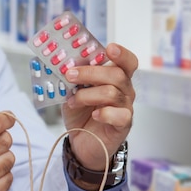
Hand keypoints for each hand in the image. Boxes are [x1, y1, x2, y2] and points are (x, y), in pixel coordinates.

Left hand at [61, 43, 137, 170]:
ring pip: (112, 93)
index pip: (127, 62)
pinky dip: (105, 113)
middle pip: (116, 74)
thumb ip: (72, 80)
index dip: (121, 54)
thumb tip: (63, 66)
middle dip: (90, 72)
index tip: (109, 48)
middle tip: (70, 75)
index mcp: (116, 78)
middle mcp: (125, 91)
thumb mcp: (73, 92)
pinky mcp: (123, 125)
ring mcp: (126, 107)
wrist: (81, 142)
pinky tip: (94, 115)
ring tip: (72, 101)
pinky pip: (120, 115)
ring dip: (87, 95)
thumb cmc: (80, 114)